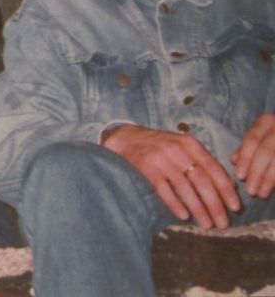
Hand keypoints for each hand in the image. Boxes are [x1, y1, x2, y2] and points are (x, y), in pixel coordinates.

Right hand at [104, 125, 239, 228]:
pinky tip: (184, 216)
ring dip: (198, 208)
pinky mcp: (146, 167)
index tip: (235, 207)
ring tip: (207, 224)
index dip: (226, 189)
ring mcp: (161, 158)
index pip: (214, 168)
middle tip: (223, 223)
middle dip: (215, 204)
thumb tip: (227, 186)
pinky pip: (164, 190)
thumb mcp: (182, 146)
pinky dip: (175, 204)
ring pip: (185, 187)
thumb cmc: (160, 146)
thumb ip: (202, 161)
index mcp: (190, 143)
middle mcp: (177, 149)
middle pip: (202, 180)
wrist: (127, 138)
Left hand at [231, 113, 274, 197]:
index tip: (239, 176)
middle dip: (256, 172)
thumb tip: (234, 160)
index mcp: (266, 121)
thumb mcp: (260, 135)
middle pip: (265, 152)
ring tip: (261, 194)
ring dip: (269, 179)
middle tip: (250, 190)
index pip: (252, 140)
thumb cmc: (272, 136)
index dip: (245, 159)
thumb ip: (247, 147)